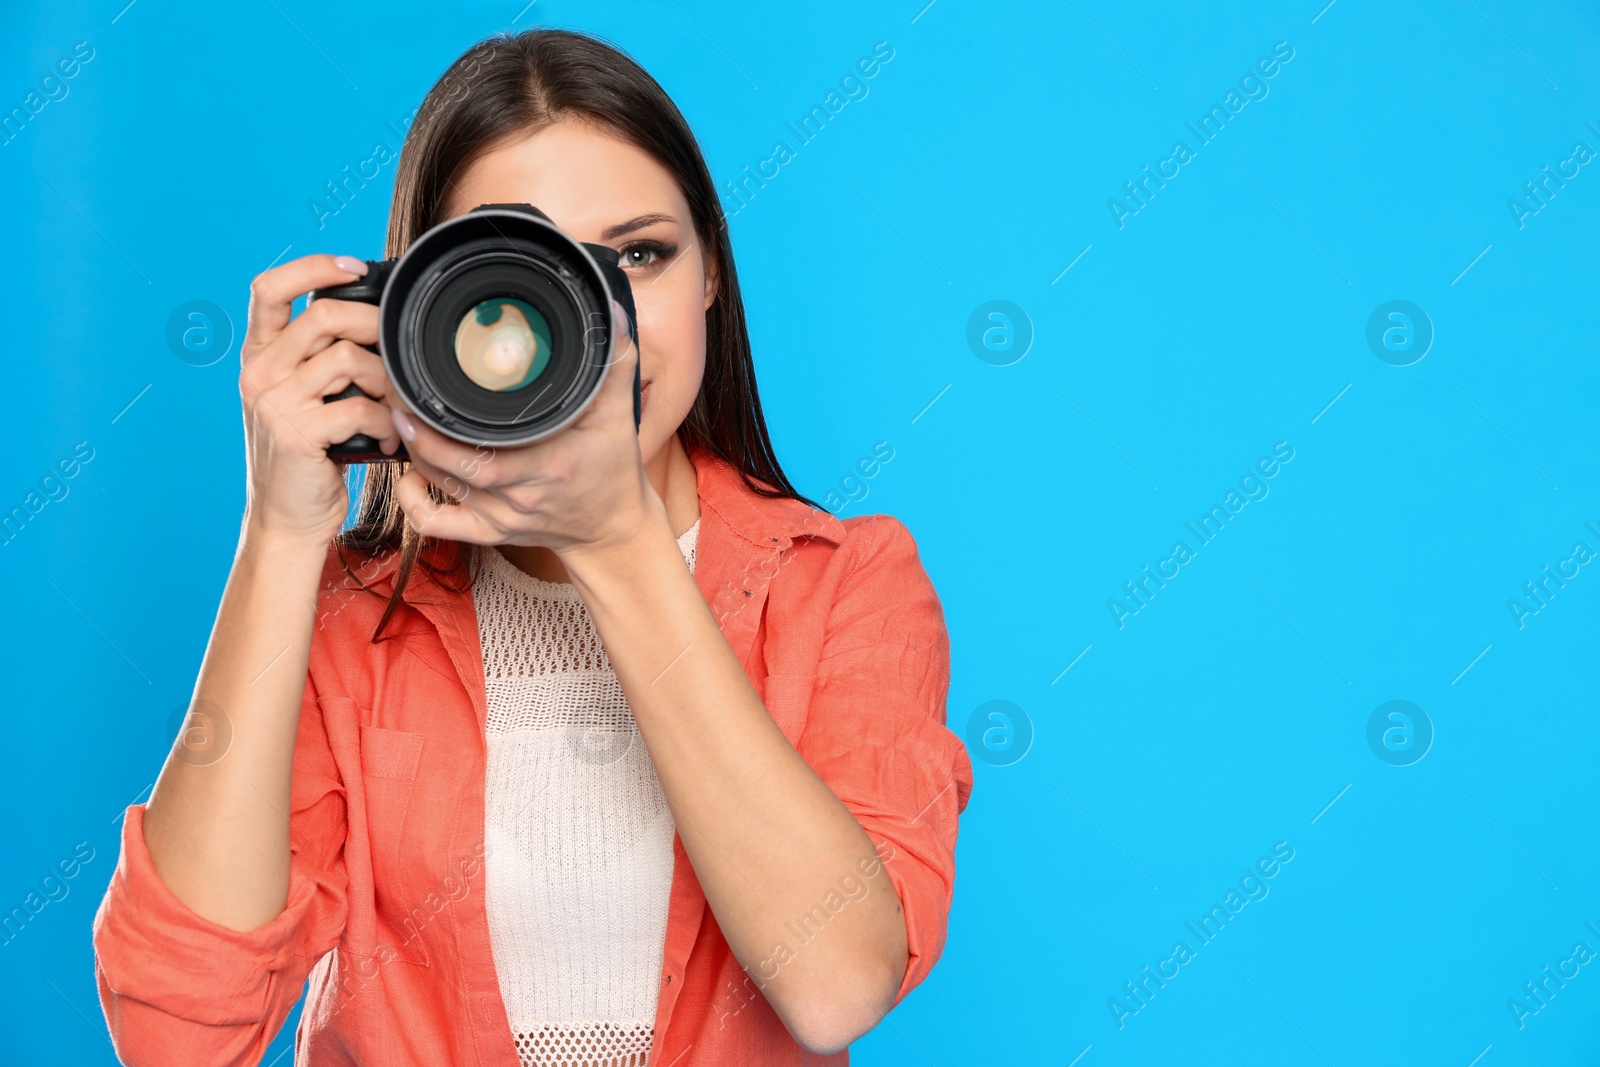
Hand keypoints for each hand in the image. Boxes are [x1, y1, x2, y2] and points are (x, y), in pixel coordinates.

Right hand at [238, 254, 400, 546]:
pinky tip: (391, 441)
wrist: (287, 518)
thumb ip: (323, 360)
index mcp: (258, 356)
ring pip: (348, 359)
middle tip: (400, 354)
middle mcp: (257, 373)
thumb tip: (379, 322)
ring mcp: (272, 402)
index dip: (313, 267)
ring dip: (386, 382)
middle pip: (324, 317)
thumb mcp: (307, 398)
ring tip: (396, 408)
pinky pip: (359, 408)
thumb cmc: (311, 456)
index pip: (269, 287)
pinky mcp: (294, 433)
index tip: (355, 267)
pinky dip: (386, 424)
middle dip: (375, 328)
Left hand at [390, 301, 656, 556]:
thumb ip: (615, 361)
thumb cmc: (614, 469)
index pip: (480, 457)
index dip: (438, 433)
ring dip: (415, 453)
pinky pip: (438, 525)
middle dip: (416, 432)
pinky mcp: (491, 532)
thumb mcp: (620, 413)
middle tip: (397, 397)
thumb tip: (609, 313)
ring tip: (403, 418)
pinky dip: (413, 501)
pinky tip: (410, 476)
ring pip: (439, 487)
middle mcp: (518, 496)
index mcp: (547, 466)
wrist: (614, 528)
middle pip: (447, 468)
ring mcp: (501, 517)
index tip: (416, 397)